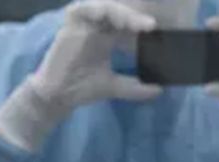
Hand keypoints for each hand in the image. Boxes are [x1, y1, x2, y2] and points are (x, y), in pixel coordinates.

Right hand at [32, 0, 162, 109]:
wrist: (58, 96)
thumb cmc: (82, 88)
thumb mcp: (114, 86)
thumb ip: (135, 87)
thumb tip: (159, 89)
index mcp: (107, 38)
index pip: (128, 25)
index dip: (141, 26)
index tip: (156, 32)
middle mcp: (96, 28)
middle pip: (118, 13)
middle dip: (134, 17)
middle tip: (149, 26)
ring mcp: (82, 25)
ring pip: (102, 7)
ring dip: (118, 12)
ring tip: (131, 23)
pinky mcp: (68, 26)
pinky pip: (80, 9)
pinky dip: (92, 8)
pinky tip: (103, 14)